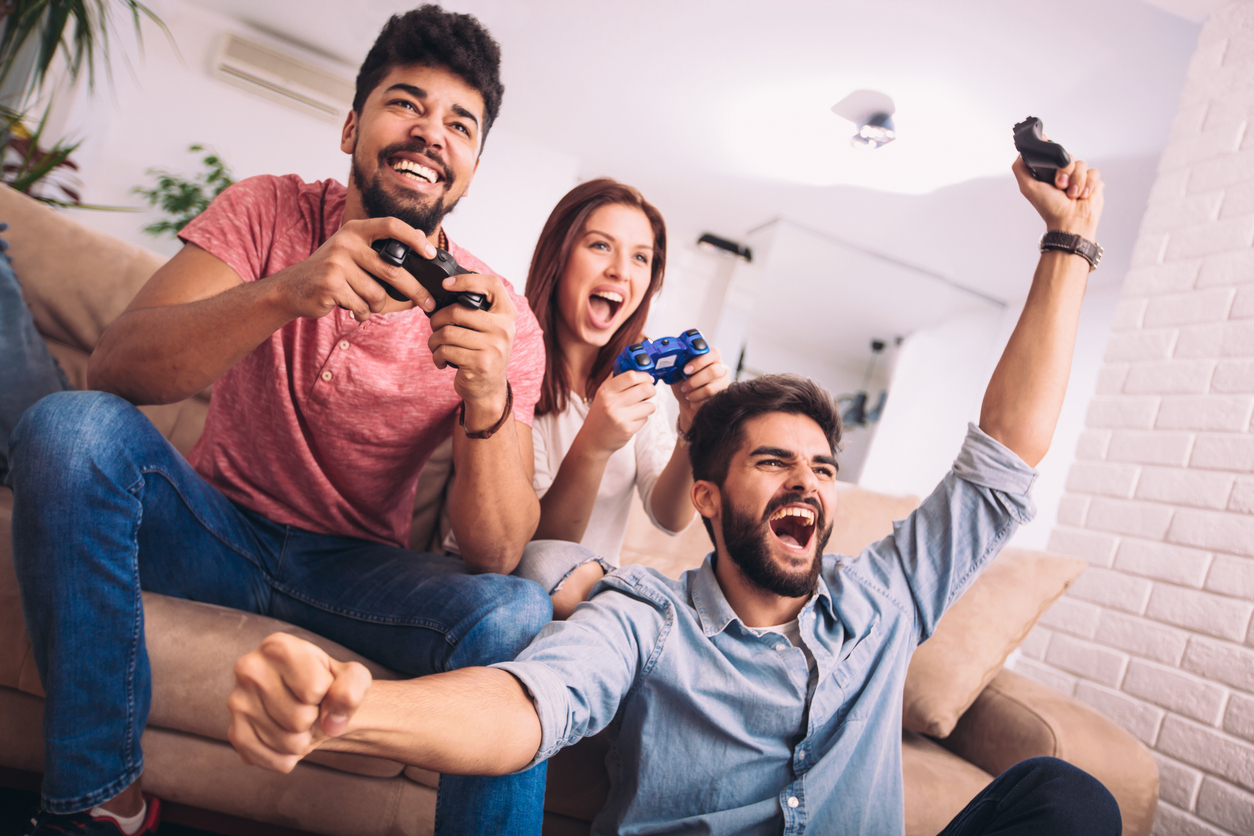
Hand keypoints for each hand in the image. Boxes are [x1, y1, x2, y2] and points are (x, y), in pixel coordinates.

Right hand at [227, 632, 371, 772]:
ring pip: (289, 743)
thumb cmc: (330, 683)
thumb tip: (331, 723)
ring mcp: (237, 702)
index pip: (315, 688)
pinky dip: (291, 756)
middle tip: (308, 707)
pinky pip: (277, 761)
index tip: (319, 686)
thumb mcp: (352, 676)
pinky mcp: (235, 734)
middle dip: (314, 718)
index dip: (326, 693)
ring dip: (304, 739)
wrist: (310, 703)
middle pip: (300, 718)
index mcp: (278, 647)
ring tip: (297, 721)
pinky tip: (286, 736)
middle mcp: (249, 669)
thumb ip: (351, 688)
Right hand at [274, 218, 438, 321]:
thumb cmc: (331, 270)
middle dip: (416, 291)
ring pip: (377, 294)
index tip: (431, 253)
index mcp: (356, 230)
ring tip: (365, 303)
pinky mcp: (330, 285)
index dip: (414, 238)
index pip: (391, 226)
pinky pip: (362, 306)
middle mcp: (346, 242)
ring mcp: (337, 263)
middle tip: (428, 303)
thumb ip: (381, 245)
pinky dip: (362, 313)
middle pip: (393, 271)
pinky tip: (353, 308)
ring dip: (377, 305)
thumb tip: (420, 235)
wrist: (293, 288)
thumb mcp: (353, 250)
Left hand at [428, 272, 517, 426]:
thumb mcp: (489, 329)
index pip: (492, 284)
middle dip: (437, 319)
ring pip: (447, 332)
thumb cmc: (482, 352)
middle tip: (435, 327)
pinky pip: (445, 351)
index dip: (467, 279)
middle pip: (457, 310)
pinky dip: (437, 356)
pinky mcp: (480, 363)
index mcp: (507, 314)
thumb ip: (477, 310)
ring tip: (436, 346)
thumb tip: (447, 288)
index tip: (446, 284)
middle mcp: (504, 328)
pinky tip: (441, 360)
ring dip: (433, 341)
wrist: (489, 389)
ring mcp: (494, 346)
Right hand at [580, 370, 657, 455]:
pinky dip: (642, 418)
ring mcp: (620, 417)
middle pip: (645, 389)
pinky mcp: (628, 429)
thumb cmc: (600, 414)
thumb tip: (633, 364)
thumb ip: (616, 379)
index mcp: (606, 391)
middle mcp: (612, 403)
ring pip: (649, 405)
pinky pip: (645, 419)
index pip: (631, 376)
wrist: (593, 440)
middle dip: (651, 389)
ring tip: (638, 408)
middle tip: (649, 391)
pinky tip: (632, 420)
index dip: (644, 375)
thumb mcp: (603, 394)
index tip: (648, 378)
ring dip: (648, 406)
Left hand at [673, 347, 729, 434]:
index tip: (685, 370)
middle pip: (713, 371)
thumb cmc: (684, 385)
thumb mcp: (678, 373)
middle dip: (694, 381)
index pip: (713, 353)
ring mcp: (724, 383)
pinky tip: (694, 402)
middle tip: (684, 387)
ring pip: (711, 388)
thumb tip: (673, 361)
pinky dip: (698, 403)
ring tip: (688, 396)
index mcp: (712, 357)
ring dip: (695, 394)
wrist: (688, 403)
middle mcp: (721, 368)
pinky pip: (710, 401)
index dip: (699, 362)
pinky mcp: (724, 397)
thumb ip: (678, 365)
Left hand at [1013, 153, 1103, 239]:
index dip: (1055, 156)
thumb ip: (1020, 169)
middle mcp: (1065, 174)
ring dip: (1076, 181)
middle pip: (1068, 158)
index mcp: (1050, 174)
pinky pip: (1094, 172)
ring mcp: (1079, 178)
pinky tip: (1083, 195)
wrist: (1071, 222)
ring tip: (1072, 194)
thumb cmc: (1050, 208)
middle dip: (1065, 172)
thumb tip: (1021, 154)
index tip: (1054, 162)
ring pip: (1082, 164)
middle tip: (1061, 186)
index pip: (1054, 155)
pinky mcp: (1093, 182)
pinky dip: (1088, 184)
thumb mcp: (1028, 188)